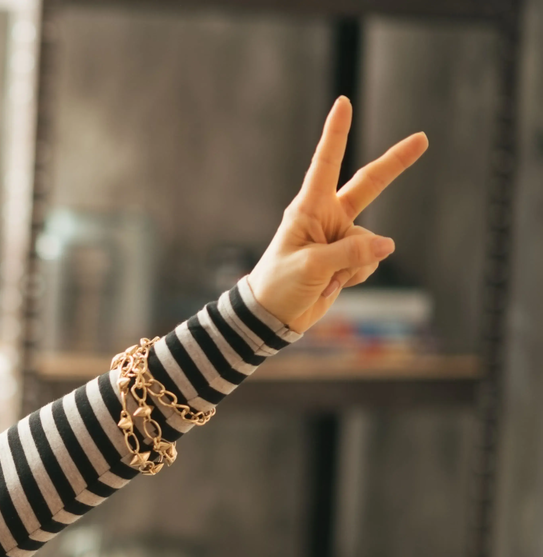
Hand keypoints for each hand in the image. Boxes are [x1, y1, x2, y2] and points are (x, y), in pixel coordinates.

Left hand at [248, 96, 428, 332]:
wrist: (271, 317)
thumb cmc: (279, 284)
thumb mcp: (312, 267)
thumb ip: (350, 254)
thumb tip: (387, 245)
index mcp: (308, 208)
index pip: (326, 164)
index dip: (336, 133)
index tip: (343, 103)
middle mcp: (326, 218)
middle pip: (368, 186)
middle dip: (396, 164)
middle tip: (422, 139)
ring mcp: (339, 239)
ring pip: (370, 244)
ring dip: (353, 265)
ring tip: (323, 279)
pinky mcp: (347, 260)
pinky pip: (368, 264)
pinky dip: (354, 277)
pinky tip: (332, 286)